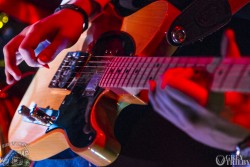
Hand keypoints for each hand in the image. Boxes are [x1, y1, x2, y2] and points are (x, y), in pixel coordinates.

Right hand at [4, 9, 84, 83]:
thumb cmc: (70, 26)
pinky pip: (18, 51)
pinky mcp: (30, 40)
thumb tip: (41, 62)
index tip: (45, 66)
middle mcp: (28, 32)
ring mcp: (27, 36)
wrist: (70, 17)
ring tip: (12, 80)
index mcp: (37, 30)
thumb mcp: (66, 38)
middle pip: (11, 48)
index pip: (24, 47)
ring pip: (12, 50)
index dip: (31, 60)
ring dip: (10, 65)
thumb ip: (53, 50)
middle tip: (17, 78)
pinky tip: (16, 73)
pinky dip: (16, 62)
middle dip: (11, 64)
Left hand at [148, 29, 249, 150]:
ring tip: (168, 77)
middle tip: (184, 73)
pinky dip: (154, 97)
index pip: (174, 86)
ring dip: (161, 85)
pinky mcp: (182, 127)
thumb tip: (228, 34)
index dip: (179, 73)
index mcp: (204, 109)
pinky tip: (153, 87)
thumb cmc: (246, 114)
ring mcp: (184, 125)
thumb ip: (231, 60)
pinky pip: (161, 111)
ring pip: (159, 102)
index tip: (191, 71)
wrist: (246, 139)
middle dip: (171, 77)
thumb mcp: (243, 88)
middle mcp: (190, 118)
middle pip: (164, 92)